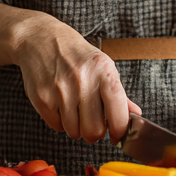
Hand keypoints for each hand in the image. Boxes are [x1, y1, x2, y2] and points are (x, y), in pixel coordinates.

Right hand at [15, 13, 140, 143]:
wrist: (40, 39)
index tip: (118, 135)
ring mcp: (60, 90)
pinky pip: (56, 126)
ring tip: (75, 110)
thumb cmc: (74, 53)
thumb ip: (118, 94)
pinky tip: (61, 105)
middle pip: (94, 129)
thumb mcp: (101, 65)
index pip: (117, 108)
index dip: (120, 128)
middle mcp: (82, 79)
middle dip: (94, 132)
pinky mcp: (42, 98)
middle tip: (92, 123)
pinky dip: (60, 122)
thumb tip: (135, 115)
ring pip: (74, 132)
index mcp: (103, 70)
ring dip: (76, 128)